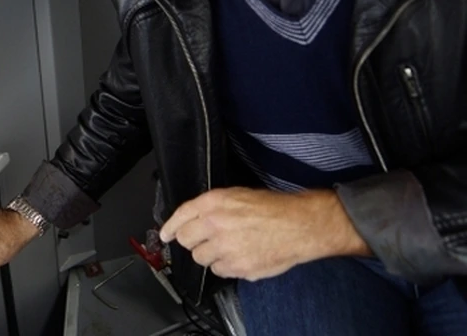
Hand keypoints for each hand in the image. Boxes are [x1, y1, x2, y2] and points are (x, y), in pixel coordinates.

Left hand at [159, 187, 369, 280]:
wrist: (300, 225)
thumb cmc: (274, 208)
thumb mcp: (238, 195)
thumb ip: (213, 206)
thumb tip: (194, 218)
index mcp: (214, 203)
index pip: (180, 216)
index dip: (170, 227)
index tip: (165, 235)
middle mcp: (215, 224)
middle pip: (186, 240)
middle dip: (193, 241)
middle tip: (204, 240)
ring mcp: (225, 248)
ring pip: (201, 259)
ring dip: (210, 255)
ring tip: (228, 247)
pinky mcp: (238, 267)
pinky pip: (219, 271)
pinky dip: (225, 266)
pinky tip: (239, 256)